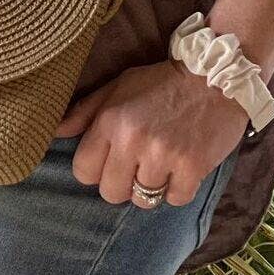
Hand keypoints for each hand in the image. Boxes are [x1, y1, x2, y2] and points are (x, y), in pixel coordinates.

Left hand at [56, 59, 247, 207]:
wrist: (218, 74)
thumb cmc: (162, 82)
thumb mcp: (119, 86)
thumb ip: (85, 111)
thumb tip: (55, 133)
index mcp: (110, 121)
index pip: (83, 171)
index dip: (94, 170)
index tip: (109, 161)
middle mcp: (133, 141)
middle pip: (110, 192)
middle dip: (121, 183)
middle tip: (136, 166)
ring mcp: (164, 156)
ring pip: (143, 200)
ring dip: (150, 187)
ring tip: (160, 166)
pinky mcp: (193, 167)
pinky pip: (174, 199)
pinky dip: (177, 189)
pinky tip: (181, 169)